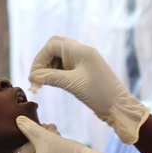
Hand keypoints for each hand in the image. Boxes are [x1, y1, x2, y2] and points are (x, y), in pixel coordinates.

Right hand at [29, 36, 149, 142]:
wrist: (119, 106)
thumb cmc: (99, 94)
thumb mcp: (71, 85)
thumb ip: (50, 77)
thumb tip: (32, 77)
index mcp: (81, 50)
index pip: (52, 45)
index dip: (39, 59)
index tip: (33, 76)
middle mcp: (82, 51)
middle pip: (54, 47)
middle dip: (42, 60)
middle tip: (37, 77)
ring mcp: (83, 60)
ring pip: (59, 56)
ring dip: (48, 67)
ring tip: (42, 83)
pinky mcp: (84, 70)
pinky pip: (65, 65)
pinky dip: (55, 72)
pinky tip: (51, 83)